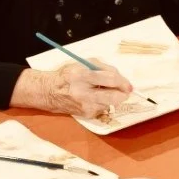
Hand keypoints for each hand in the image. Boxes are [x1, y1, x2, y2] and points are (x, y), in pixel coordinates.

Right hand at [13, 63, 137, 119]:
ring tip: (102, 91)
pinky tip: (94, 97)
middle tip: (125, 91)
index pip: (110, 80)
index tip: (129, 85)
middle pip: (114, 97)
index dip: (123, 82)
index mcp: (82, 75)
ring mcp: (85, 105)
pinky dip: (104, 103)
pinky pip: (104, 108)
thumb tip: (122, 80)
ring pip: (111, 103)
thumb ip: (104, 68)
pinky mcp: (86, 114)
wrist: (50, 91)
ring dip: (112, 97)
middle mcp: (83, 92)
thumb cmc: (69, 74)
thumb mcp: (85, 63)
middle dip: (123, 94)